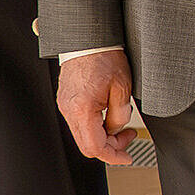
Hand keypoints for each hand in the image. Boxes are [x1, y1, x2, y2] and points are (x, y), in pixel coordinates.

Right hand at [57, 48, 137, 164]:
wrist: (87, 38)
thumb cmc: (104, 57)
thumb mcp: (122, 88)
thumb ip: (120, 115)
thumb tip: (117, 129)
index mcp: (82, 110)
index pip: (95, 147)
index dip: (113, 156)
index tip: (127, 156)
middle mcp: (69, 110)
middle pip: (87, 145)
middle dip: (110, 147)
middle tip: (128, 137)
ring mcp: (65, 105)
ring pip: (83, 135)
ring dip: (103, 136)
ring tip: (121, 125)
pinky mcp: (66, 100)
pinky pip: (79, 122)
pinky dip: (95, 126)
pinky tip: (108, 116)